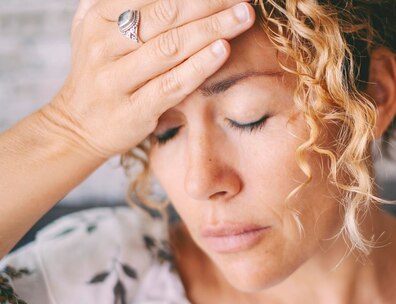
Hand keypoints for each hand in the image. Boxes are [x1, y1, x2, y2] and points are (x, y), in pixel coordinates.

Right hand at [43, 0, 254, 159]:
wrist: (78, 125)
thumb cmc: (101, 70)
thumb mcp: (97, 28)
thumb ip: (124, 3)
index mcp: (98, 18)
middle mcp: (104, 45)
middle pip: (165, 16)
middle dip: (209, 3)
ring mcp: (116, 79)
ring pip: (171, 48)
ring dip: (212, 29)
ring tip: (242, 17)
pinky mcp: (133, 110)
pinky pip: (172, 84)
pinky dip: (199, 66)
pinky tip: (223, 50)